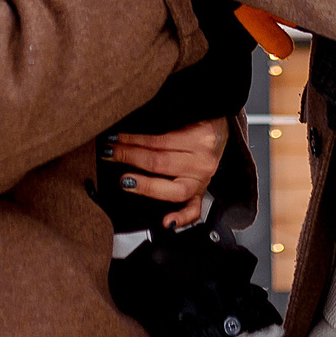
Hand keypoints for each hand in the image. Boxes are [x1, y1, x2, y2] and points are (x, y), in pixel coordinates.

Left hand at [105, 118, 227, 228]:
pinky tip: (166, 222)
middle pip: (161, 163)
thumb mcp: (186, 114)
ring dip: (146, 186)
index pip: (158, 141)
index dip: (132, 140)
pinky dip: (181, 218)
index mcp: (200, 137)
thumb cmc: (201, 121)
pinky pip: (194, 210)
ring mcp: (203, 180)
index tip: (113, 138)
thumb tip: (127, 131)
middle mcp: (202, 161)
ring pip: (174, 189)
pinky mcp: (202, 193)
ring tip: (126, 182)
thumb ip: (162, 123)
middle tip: (110, 154)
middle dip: (130, 157)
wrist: (224, 129)